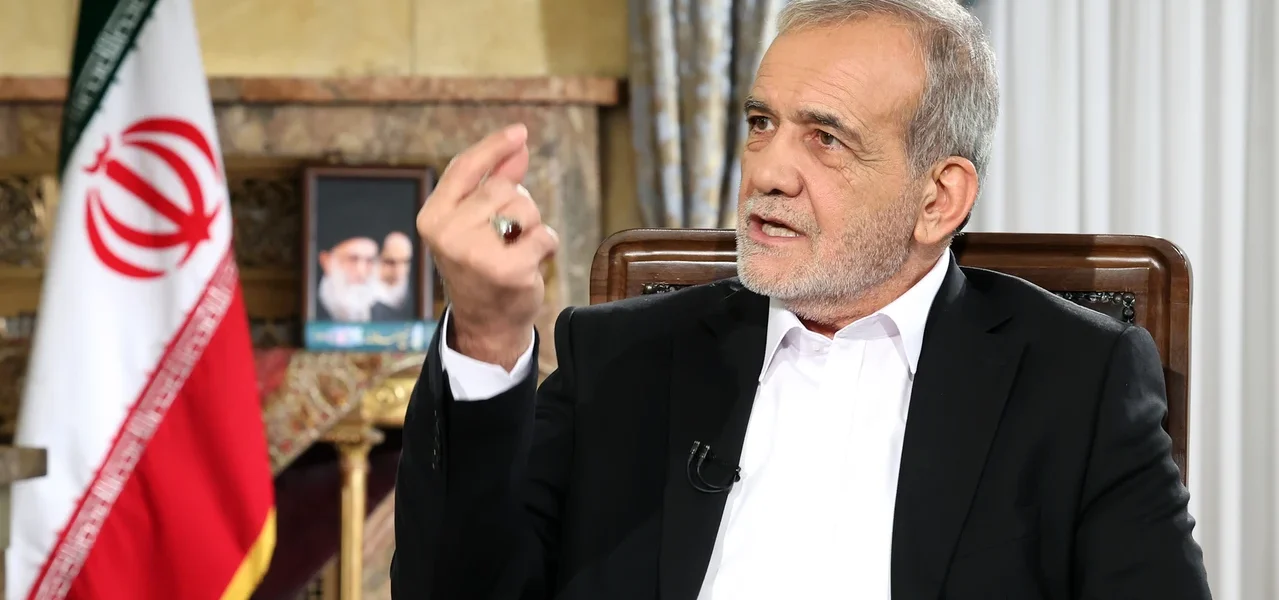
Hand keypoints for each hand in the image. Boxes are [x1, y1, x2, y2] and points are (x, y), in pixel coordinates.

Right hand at [416, 124, 558, 368]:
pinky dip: (546, 245)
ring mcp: (475, 253)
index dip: (494, 146)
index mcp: (432, 217)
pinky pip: (544, 235)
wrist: (486, 323)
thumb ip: (494, 182)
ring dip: (532, 225)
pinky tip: (531, 262)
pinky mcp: (506, 269)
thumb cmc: (481, 265)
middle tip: (509, 235)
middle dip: (517, 205)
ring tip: (517, 249)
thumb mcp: (476, 222)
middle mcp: (447, 233)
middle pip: (502, 188)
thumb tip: (518, 146)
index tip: (520, 132)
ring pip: (525, 208)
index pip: (464, 168)